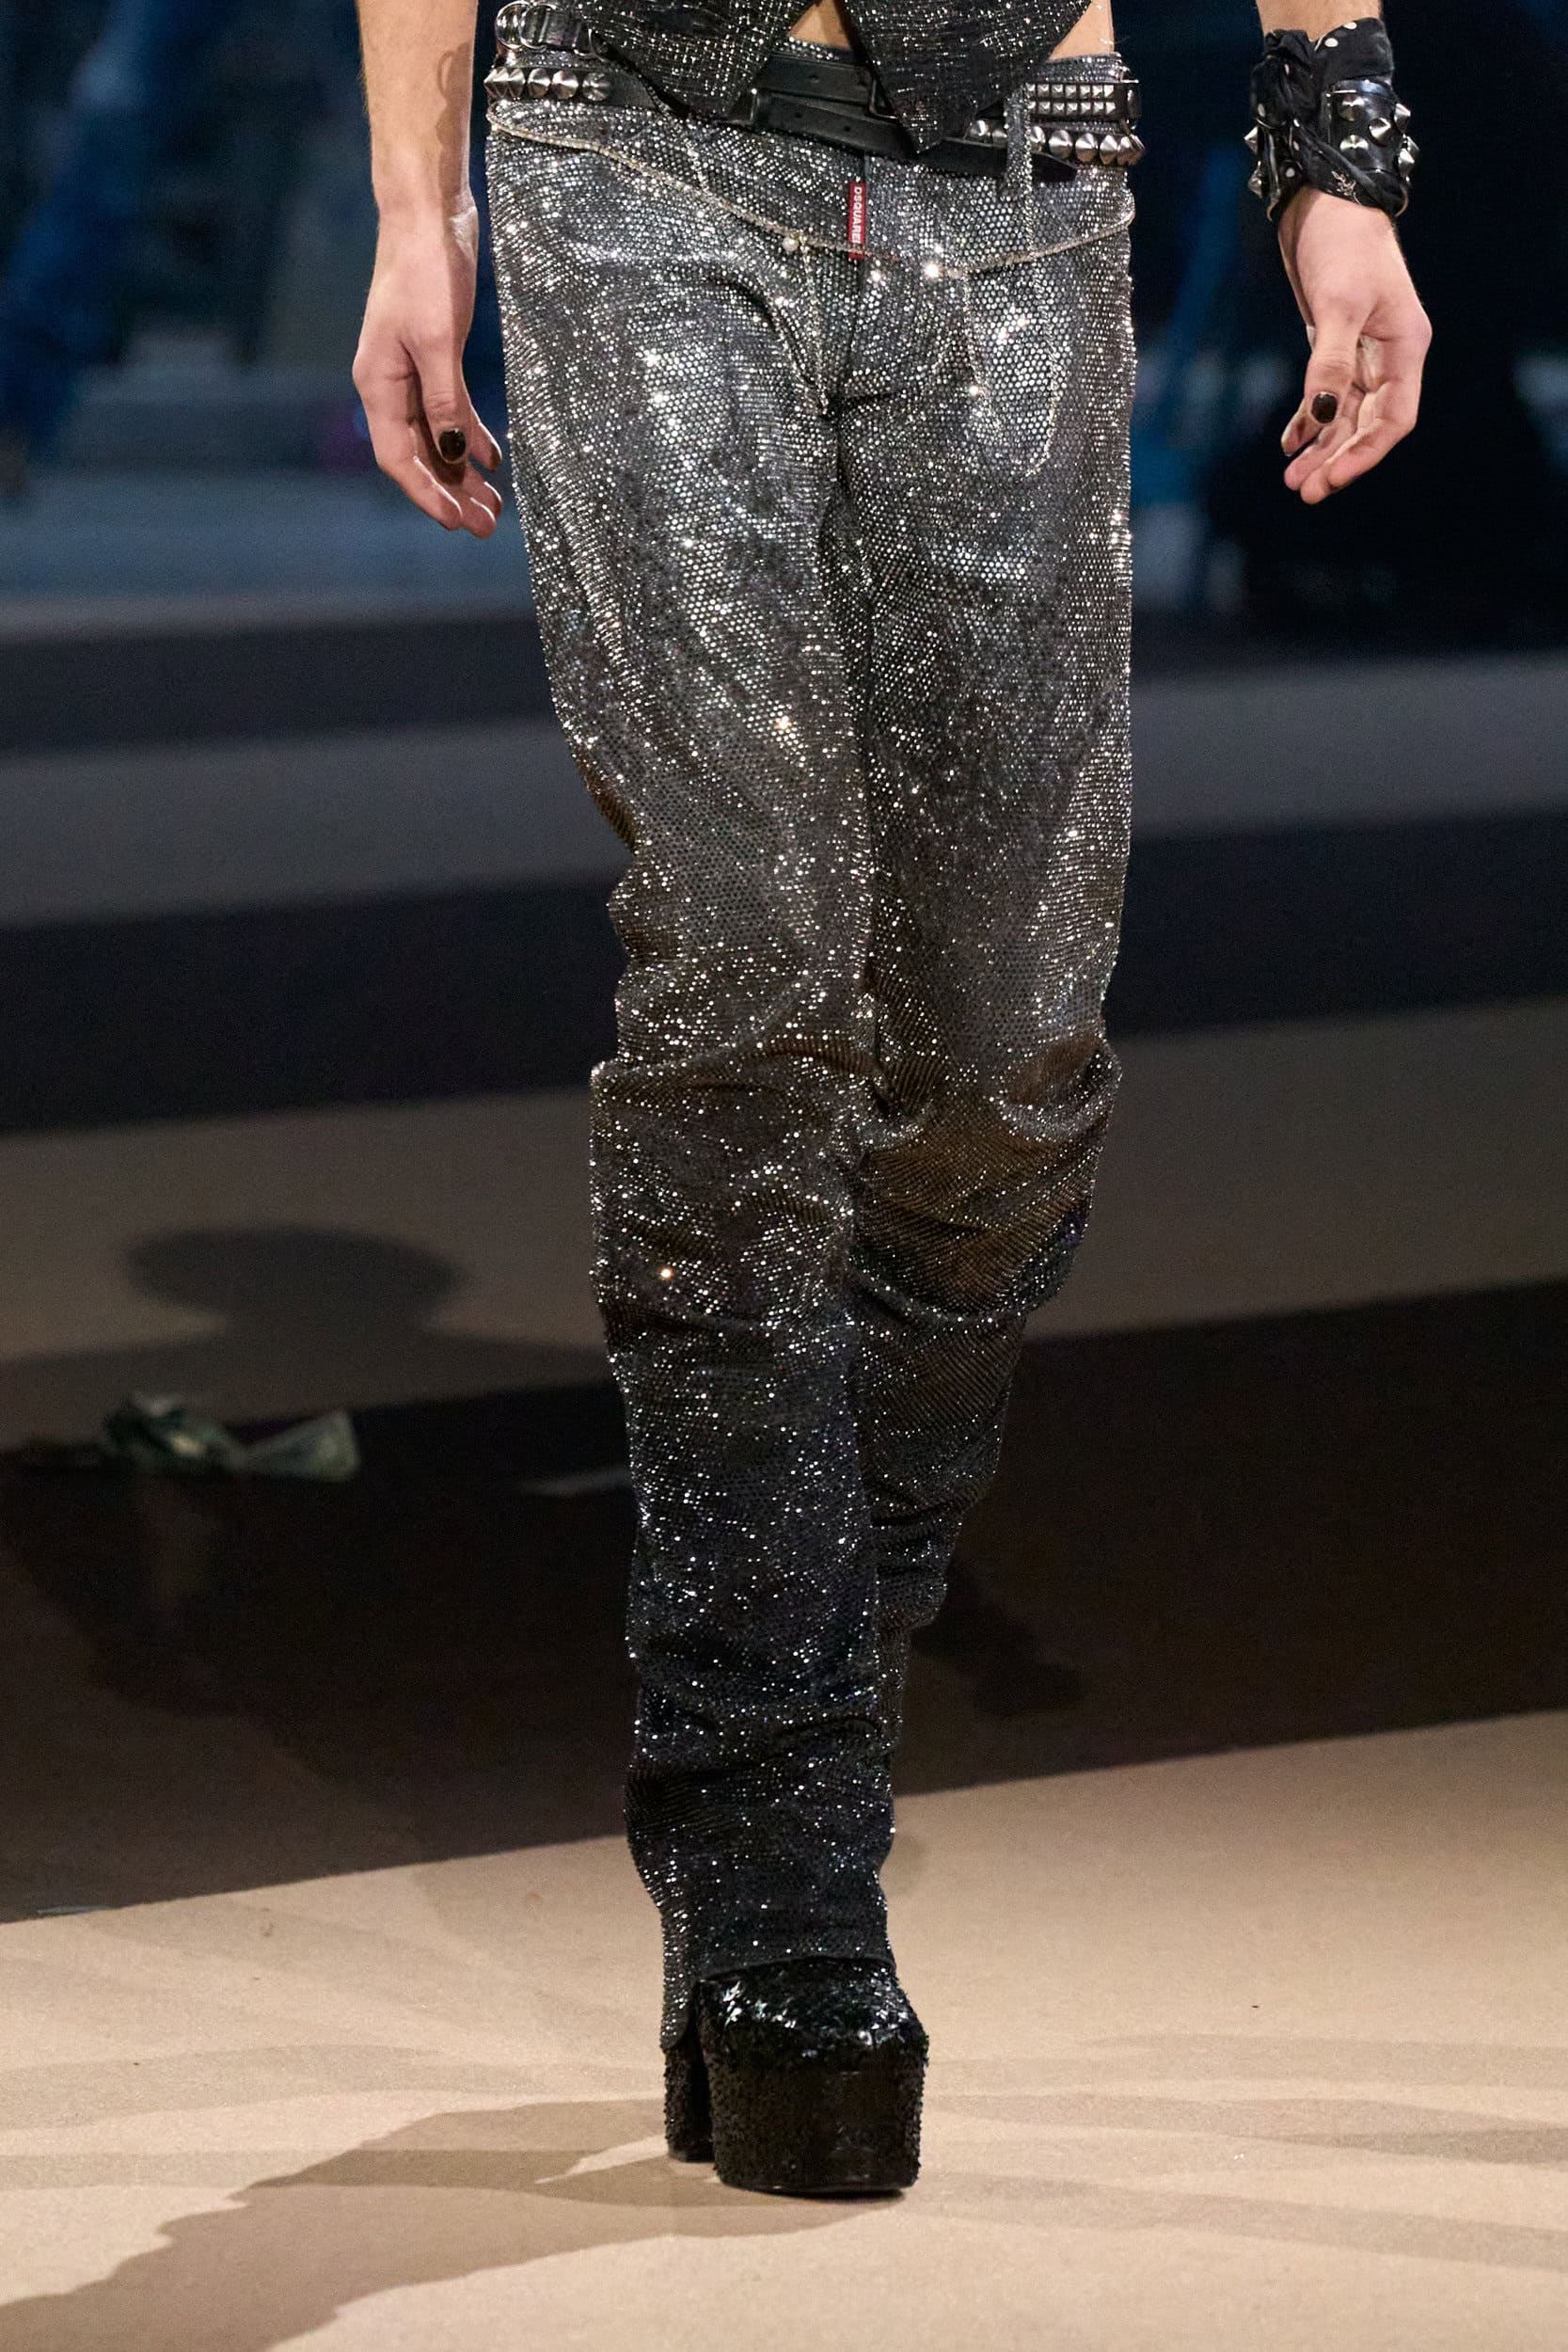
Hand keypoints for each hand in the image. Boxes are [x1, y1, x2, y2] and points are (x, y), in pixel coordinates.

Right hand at [352, 201, 504, 535]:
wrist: (427, 215)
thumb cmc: (425, 270)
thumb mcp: (438, 340)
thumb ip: (445, 402)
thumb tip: (452, 456)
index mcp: (378, 384)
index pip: (399, 458)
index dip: (427, 495)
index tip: (457, 523)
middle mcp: (390, 386)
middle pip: (420, 455)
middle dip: (451, 494)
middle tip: (486, 526)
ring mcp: (411, 373)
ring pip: (436, 438)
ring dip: (463, 473)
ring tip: (494, 504)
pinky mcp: (434, 357)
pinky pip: (450, 411)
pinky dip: (469, 437)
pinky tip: (492, 460)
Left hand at [1275, 189, 1430, 504]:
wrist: (1324, 199)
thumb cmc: (1342, 243)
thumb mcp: (1338, 305)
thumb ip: (1330, 363)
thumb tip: (1324, 417)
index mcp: (1405, 347)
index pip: (1393, 419)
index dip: (1366, 454)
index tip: (1332, 479)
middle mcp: (1389, 356)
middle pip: (1368, 425)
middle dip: (1338, 459)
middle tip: (1304, 491)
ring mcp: (1362, 352)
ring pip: (1344, 416)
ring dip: (1320, 448)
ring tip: (1291, 478)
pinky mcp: (1334, 345)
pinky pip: (1326, 396)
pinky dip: (1308, 421)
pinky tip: (1289, 443)